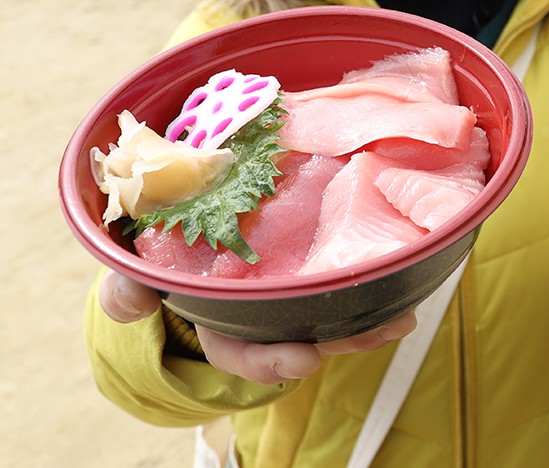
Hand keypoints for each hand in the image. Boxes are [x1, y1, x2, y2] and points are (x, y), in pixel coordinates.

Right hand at [99, 270, 417, 385]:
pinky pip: (346, 266)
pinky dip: (375, 271)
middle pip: (305, 333)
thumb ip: (132, 284)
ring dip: (371, 315)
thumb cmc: (163, 243)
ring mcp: (293, 283)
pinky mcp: (313, 250)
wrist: (184, 201)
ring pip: (334, 307)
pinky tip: (405, 266)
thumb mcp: (141, 266)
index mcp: (221, 318)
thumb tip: (129, 304)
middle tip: (381, 331)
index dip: (271, 361)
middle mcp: (264, 308)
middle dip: (344, 340)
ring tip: (403, 314)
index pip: (243, 351)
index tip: (304, 360)